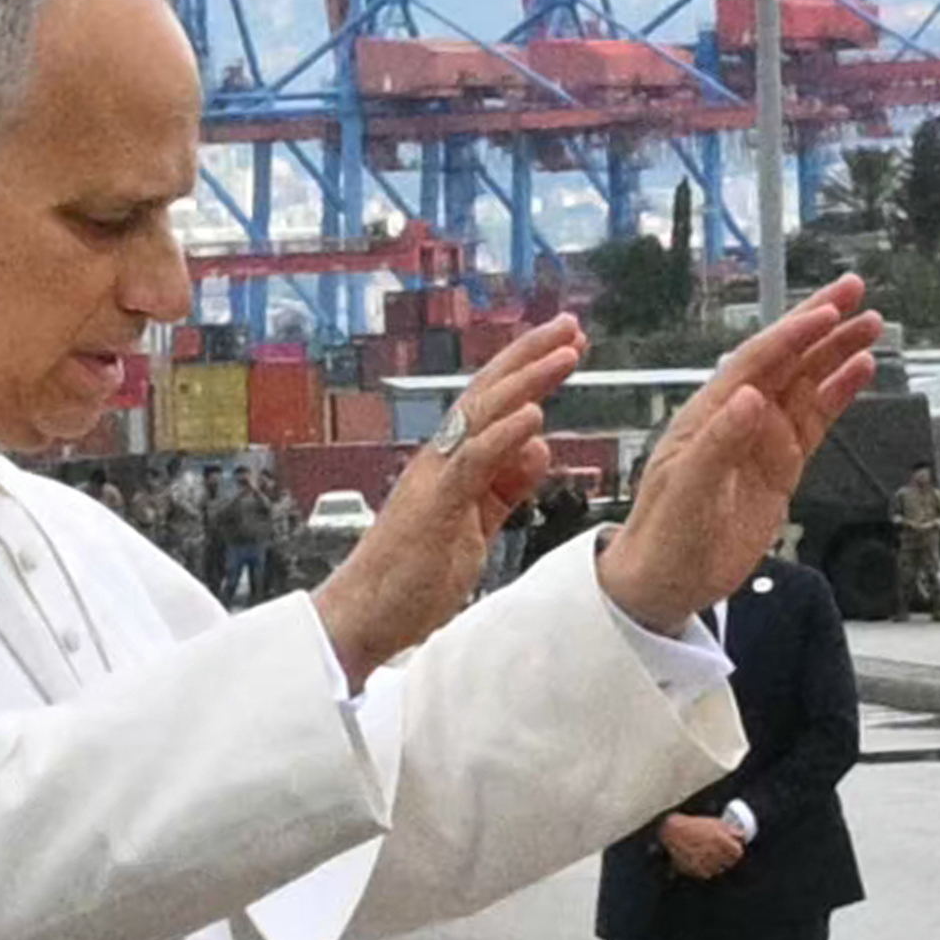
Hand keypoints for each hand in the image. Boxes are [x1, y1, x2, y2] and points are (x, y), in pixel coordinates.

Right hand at [319, 315, 585, 686]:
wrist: (368, 614)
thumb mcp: (477, 523)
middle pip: (490, 393)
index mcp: (453, 463)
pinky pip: (471, 461)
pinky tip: (533, 415)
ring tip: (566, 353)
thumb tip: (538, 445)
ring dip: (527, 381)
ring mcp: (435, 477)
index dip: (531, 373)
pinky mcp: (434, 504)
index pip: (495, 405)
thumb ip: (505, 485)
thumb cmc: (416, 575)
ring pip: (483, 414)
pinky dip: (503, 435)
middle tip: (572, 325)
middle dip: (532, 356)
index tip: (568, 347)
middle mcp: (441, 458)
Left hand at [603, 282, 897, 635]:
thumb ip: (719, 443)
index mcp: (710, 414)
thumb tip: (750, 398)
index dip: (794, 335)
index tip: (828, 313)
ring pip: (807, 383)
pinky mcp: (781, 465)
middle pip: (787, 358)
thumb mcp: (686, 490)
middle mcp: (738, 417)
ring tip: (872, 327)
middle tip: (857, 292)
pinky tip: (859, 372)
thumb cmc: (664, 535)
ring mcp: (762, 439)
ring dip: (838, 353)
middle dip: (821, 324)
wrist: (666, 580)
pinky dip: (839, 394)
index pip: (757, 362)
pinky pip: (816, 420)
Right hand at [663, 806, 749, 881]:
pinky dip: (706, 869)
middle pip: (730, 862)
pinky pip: (708, 874)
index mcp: (721, 841)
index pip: (738, 852)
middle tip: (720, 853)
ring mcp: (706, 863)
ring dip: (717, 864)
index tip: (732, 849)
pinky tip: (701, 860)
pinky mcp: (697, 870)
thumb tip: (742, 835)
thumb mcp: (714, 822)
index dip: (735, 851)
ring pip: (720, 870)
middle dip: (727, 858)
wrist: (672, 832)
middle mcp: (715, 853)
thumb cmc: (693, 826)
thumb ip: (731, 829)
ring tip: (709, 856)